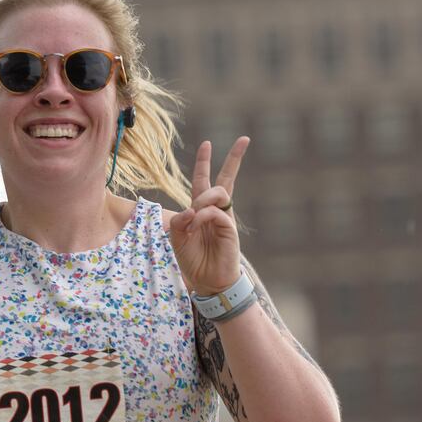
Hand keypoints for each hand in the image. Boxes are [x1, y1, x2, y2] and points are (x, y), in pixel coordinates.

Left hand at [168, 136, 249, 294]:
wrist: (208, 281)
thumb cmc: (193, 260)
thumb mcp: (177, 238)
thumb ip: (179, 221)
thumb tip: (190, 208)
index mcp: (201, 209)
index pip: (203, 181)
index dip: (204, 163)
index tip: (207, 144)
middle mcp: (215, 210)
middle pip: (225, 178)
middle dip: (234, 158)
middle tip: (245, 140)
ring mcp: (225, 218)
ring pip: (218, 192)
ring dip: (202, 199)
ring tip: (193, 215)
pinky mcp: (230, 228)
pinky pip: (215, 212)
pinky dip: (202, 216)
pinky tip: (195, 228)